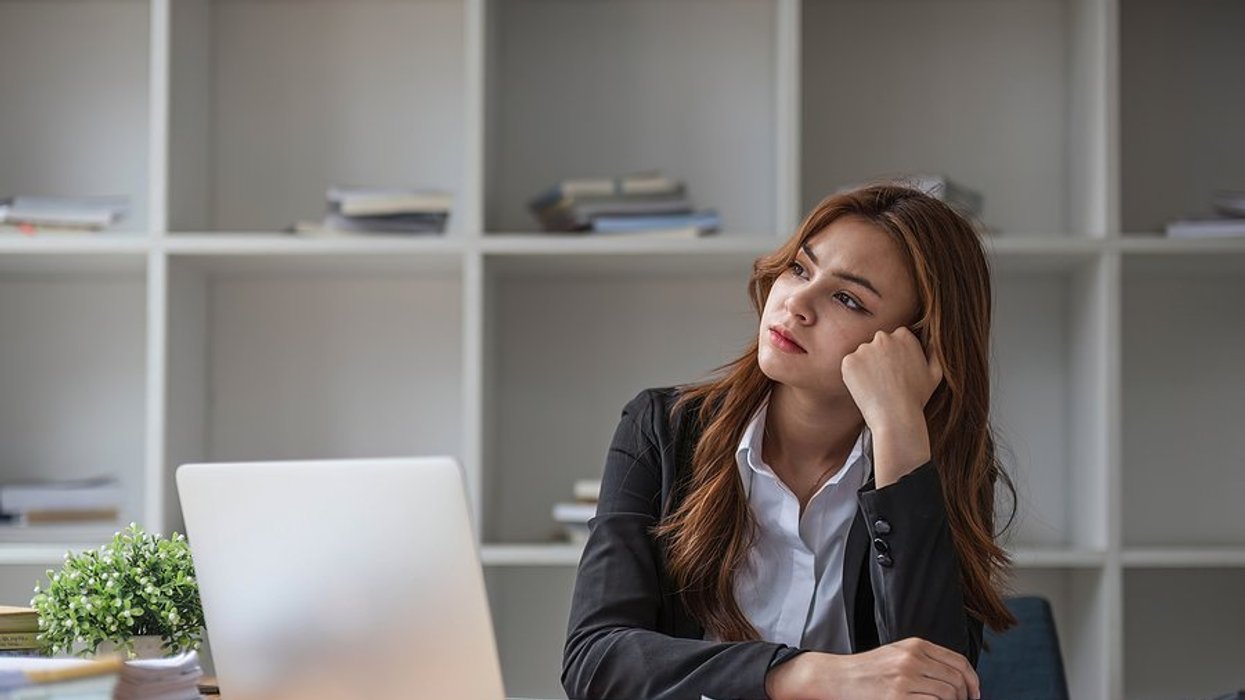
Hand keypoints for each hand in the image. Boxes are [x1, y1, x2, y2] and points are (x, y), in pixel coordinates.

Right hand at [764, 637, 979, 699]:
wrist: (838, 676)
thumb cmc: (868, 669)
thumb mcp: (898, 654)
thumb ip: (925, 659)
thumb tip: (956, 678)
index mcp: (915, 645)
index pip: (958, 661)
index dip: (972, 680)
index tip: (974, 693)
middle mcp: (912, 658)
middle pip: (956, 680)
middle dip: (964, 696)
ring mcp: (905, 678)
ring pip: (948, 694)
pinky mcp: (897, 697)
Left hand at [841, 328, 942, 485]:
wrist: (895, 417)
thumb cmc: (917, 398)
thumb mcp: (934, 374)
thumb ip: (933, 353)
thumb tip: (931, 340)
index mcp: (904, 336)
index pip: (894, 338)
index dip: (894, 356)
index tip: (896, 371)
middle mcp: (883, 337)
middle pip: (877, 344)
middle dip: (879, 358)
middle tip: (884, 381)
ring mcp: (864, 348)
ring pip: (862, 355)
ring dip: (866, 367)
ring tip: (876, 387)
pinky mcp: (849, 361)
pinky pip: (850, 366)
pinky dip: (854, 376)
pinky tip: (866, 389)